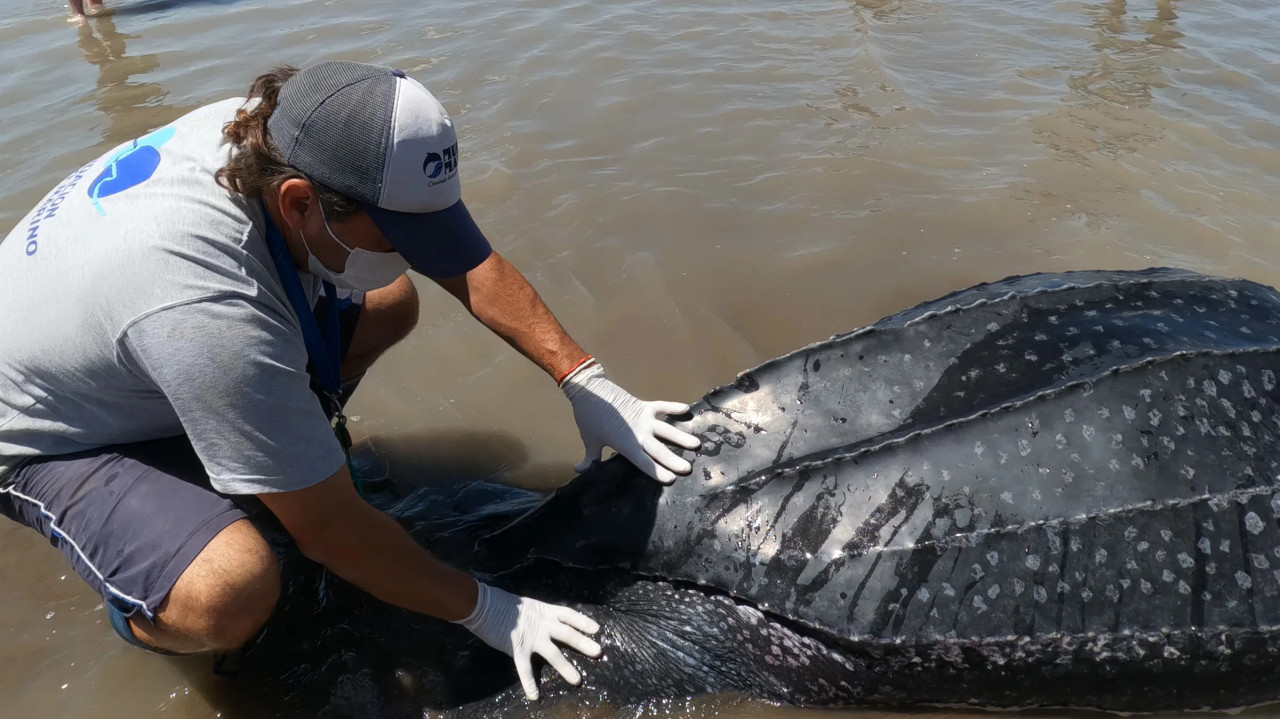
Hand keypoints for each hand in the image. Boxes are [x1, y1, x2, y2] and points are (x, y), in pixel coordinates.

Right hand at [454, 581, 601, 699]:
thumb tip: (547, 622)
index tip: (597, 629)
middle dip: (583, 643)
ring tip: (577, 680)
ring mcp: (531, 638)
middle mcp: (542, 624)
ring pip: (553, 654)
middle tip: (598, 652)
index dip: (583, 621)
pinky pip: (524, 669)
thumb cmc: (503, 604)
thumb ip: (539, 616)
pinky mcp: (517, 649)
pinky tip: (534, 696)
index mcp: (545, 611)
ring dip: (566, 667)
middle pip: (567, 634)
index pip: (569, 614)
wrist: (484, 604)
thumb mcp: (527, 606)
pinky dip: (529, 683)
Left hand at [561, 361, 700, 482]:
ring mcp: (644, 418)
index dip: (657, 471)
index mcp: (626, 445)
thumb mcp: (589, 441)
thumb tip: (580, 470)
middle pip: (659, 449)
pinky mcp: (644, 405)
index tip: (671, 479)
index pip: (643, 462)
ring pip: (667, 430)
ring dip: (681, 437)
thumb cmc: (589, 419)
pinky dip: (673, 407)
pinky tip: (686, 409)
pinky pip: (662, 406)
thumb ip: (589, 457)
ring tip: (696, 444)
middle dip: (674, 460)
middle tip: (688, 469)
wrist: (590, 391)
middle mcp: (639, 433)